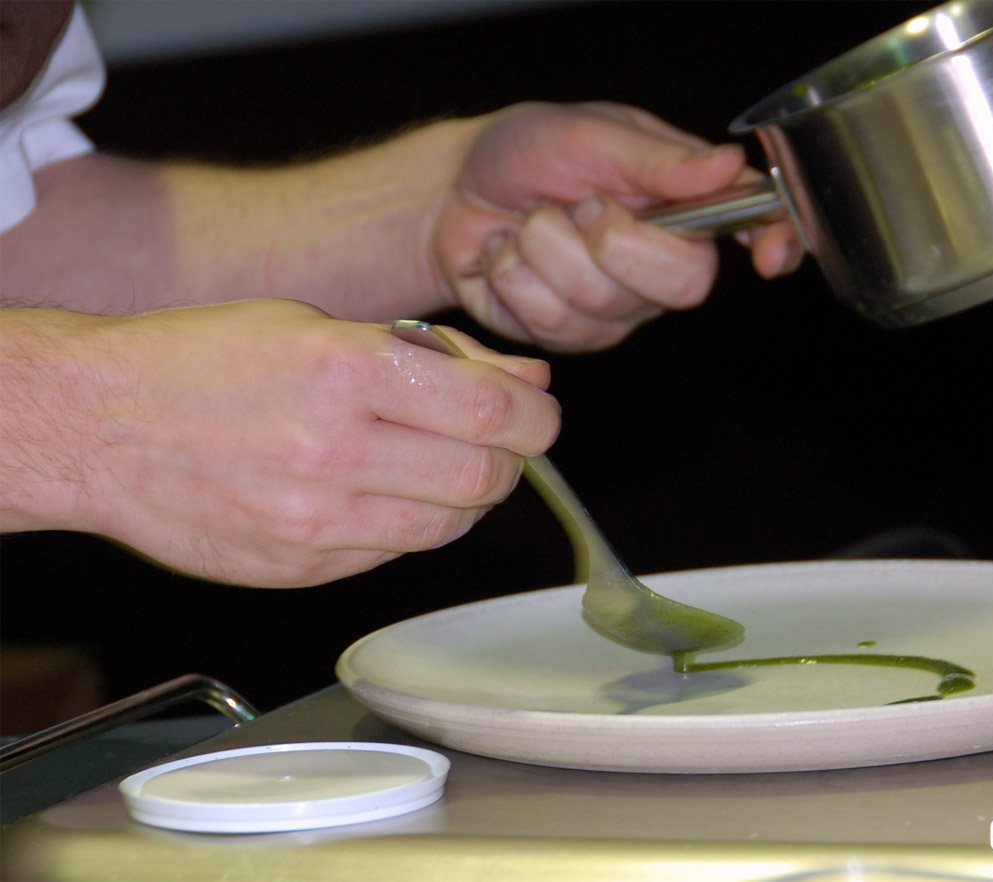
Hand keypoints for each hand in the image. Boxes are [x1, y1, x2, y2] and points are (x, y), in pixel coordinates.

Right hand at [0, 300, 558, 586]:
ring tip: (441, 464)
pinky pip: (395, 553)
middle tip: (499, 442)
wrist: (97, 426)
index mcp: (346, 371)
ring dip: (469, 497)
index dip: (536, 416)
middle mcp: (335, 451)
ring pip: (449, 526)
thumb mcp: (323, 327)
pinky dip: (414, 526)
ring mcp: (316, 521)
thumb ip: (438, 357)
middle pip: (485, 478)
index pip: (494, 410)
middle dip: (513, 460)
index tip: (537, 413)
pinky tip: (387, 494)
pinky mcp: (301, 567)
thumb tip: (529, 381)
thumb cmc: (207, 358)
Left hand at [427, 102, 802, 350]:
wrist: (451, 194)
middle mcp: (661, 261)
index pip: (753, 225)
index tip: (770, 255)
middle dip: (612, 241)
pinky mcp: (573, 335)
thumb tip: (730, 164)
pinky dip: (516, 278)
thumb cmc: (524, 152)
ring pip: (604, 303)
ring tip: (530, 224)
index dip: (775, 242)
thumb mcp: (589, 134)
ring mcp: (619, 307)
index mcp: (681, 201)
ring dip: (546, 250)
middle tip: (578, 205)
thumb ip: (658, 158)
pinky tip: (509, 257)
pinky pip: (555, 324)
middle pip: (683, 283)